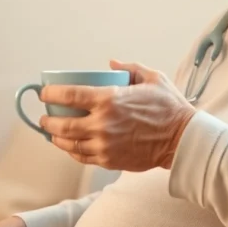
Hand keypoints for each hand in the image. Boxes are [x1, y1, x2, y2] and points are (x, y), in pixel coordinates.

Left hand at [39, 60, 194, 170]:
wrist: (183, 140)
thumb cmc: (169, 107)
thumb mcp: (152, 78)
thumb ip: (130, 68)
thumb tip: (111, 65)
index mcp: (109, 100)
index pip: (69, 96)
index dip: (51, 94)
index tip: (44, 93)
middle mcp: (102, 124)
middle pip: (62, 125)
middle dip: (48, 121)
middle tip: (44, 117)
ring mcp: (105, 145)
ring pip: (69, 145)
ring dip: (56, 139)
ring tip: (53, 133)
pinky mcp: (110, 161)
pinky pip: (83, 157)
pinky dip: (72, 152)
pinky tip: (70, 146)